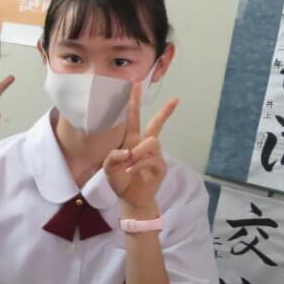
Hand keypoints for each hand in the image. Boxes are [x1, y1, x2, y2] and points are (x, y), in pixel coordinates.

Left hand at [103, 84, 178, 215]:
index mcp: (131, 140)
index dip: (134, 102)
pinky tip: (130, 171)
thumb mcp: (108, 169)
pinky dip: (138, 165)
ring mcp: (154, 155)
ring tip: (128, 162)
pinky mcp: (160, 166)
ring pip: (152, 142)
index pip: (133, 118)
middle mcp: (144, 145)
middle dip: (165, 112)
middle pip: (156, 124)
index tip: (137, 85)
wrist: (131, 199)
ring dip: (138, 151)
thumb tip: (127, 152)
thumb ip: (112, 158)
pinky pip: (151, 159)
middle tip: (175, 100)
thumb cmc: (120, 180)